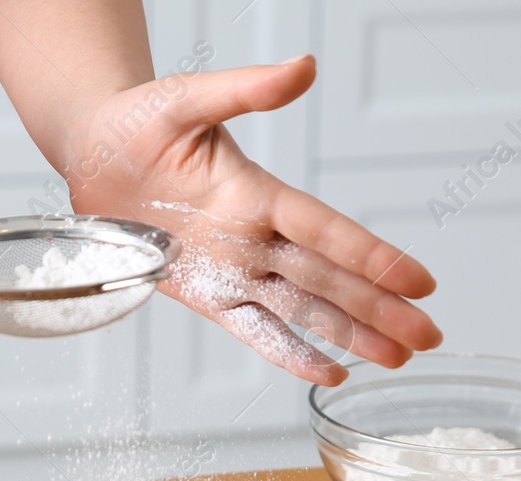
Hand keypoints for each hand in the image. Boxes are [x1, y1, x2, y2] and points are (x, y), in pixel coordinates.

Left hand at [65, 56, 440, 384]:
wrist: (92, 153)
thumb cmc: (135, 121)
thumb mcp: (184, 99)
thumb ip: (244, 90)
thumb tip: (302, 67)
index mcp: (255, 192)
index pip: (326, 230)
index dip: (371, 257)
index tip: (417, 281)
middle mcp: (255, 235)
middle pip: (330, 279)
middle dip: (380, 309)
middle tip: (428, 334)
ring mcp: (235, 268)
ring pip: (304, 309)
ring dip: (352, 335)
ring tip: (398, 357)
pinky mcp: (207, 294)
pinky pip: (255, 329)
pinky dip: (289, 352)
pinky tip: (329, 372)